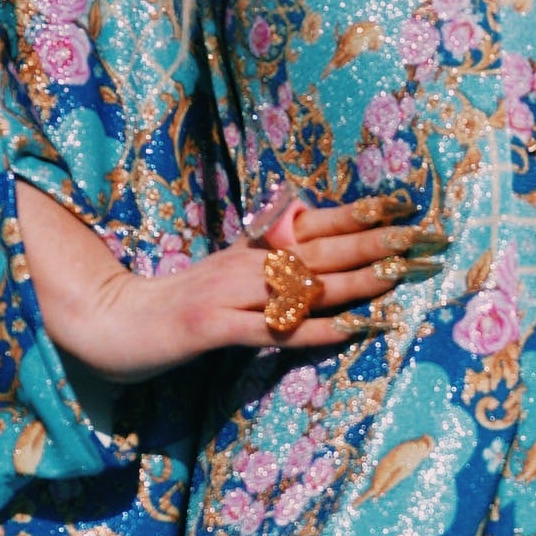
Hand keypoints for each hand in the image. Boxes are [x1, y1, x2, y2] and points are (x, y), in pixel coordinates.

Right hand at [14, 184, 440, 377]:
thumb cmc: (175, 306)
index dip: (357, 215)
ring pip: (302, 285)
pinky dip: (314, 329)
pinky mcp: (213, 328)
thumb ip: (266, 260)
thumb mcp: (226, 276)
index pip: (311, 226)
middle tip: (425, 237)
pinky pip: (274, 329)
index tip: (403, 206)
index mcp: (248, 251)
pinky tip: (352, 328)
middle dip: (376, 244)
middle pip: (318, 249)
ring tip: (401, 275)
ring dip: (356, 281)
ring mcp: (229, 295)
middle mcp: (244, 265)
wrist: (110, 324)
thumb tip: (309, 238)